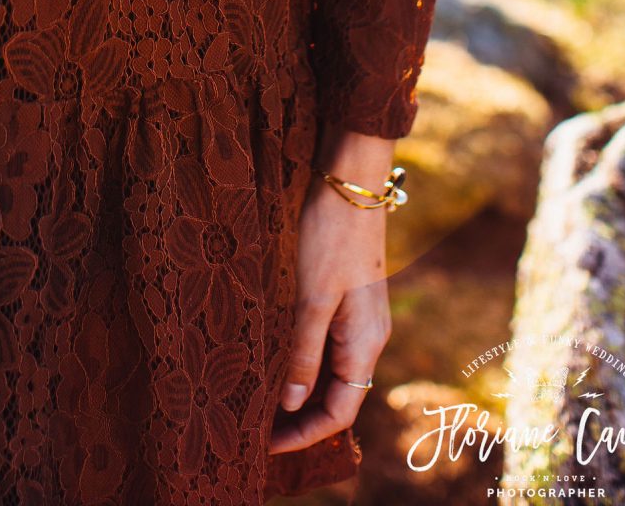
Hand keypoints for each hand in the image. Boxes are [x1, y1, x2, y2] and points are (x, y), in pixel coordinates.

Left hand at [269, 138, 394, 453]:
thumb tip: (293, 405)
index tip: (266, 445)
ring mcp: (359, 315)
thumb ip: (304, 352)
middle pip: (337, 394)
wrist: (350, 180)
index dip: (304, 434)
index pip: (339, 411)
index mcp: (366, 342)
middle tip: (256, 427)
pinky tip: (275, 356)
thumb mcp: (312, 297)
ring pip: (332, 369)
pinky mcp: (347, 295)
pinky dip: (304, 360)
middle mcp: (368, 335)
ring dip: (301, 389)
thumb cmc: (329, 235)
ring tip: (260, 398)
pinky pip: (328, 343)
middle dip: (301, 417)